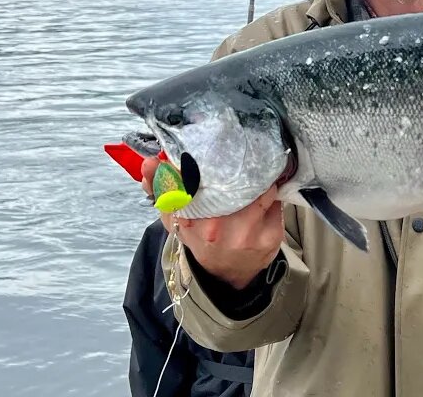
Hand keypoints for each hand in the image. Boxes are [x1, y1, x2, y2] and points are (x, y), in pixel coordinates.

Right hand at [141, 156, 285, 289]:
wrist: (224, 272)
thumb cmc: (199, 236)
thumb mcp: (173, 215)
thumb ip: (159, 187)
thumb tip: (148, 163)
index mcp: (191, 219)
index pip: (197, 179)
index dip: (206, 160)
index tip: (212, 150)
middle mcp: (218, 228)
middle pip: (234, 178)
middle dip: (238, 164)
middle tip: (238, 156)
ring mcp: (246, 233)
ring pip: (260, 186)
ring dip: (259, 178)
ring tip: (253, 176)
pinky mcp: (270, 236)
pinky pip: (275, 200)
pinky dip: (270, 194)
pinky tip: (263, 196)